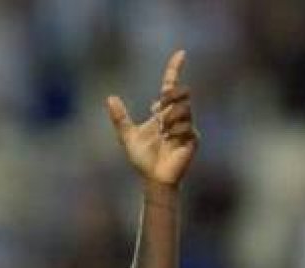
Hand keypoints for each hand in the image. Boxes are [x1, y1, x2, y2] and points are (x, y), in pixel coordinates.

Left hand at [106, 50, 197, 185]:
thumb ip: (120, 118)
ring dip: (169, 120)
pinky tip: (170, 141)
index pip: (171, 85)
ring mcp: (188, 127)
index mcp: (163, 112)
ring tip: (163, 133)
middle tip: (158, 109)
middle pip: (181, 93)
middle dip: (171, 97)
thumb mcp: (128, 136)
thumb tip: (110, 98)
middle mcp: (178, 116)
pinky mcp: (194, 138)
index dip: (175, 69)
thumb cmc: (143, 159)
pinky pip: (186, 126)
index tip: (181, 53)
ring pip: (183, 109)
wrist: (153, 178)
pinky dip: (174, 133)